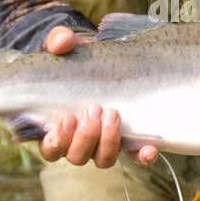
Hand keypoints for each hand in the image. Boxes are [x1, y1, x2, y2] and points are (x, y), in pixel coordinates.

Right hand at [38, 26, 158, 167]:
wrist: (100, 60)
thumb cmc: (76, 58)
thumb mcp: (65, 47)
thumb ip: (59, 41)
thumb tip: (62, 41)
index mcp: (55, 127)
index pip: (50, 149)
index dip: (56, 141)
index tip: (66, 119)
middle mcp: (78, 142)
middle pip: (77, 156)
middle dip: (86, 136)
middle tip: (94, 108)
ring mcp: (103, 144)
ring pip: (103, 159)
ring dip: (108, 142)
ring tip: (113, 113)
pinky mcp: (128, 141)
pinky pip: (134, 156)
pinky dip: (141, 156)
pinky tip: (149, 148)